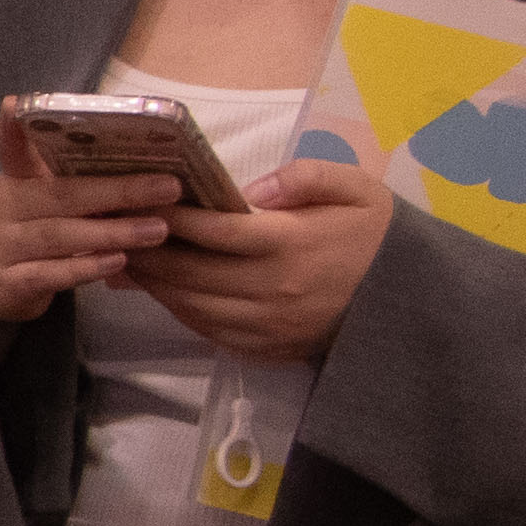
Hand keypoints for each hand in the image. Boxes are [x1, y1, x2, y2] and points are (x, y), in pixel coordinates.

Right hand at [0, 102, 188, 324]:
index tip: (13, 105)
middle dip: (117, 191)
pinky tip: (119, 262)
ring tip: (157, 229)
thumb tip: (151, 165)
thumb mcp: (46, 200)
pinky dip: (85, 267)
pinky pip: (50, 274)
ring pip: (58, 235)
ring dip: (111, 232)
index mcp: (19, 181)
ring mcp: (5, 246)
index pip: (12, 149)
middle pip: (60, 195)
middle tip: (168, 187)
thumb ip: (81, 182)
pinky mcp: (10, 282)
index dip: (12, 129)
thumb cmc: (36, 229)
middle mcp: (8, 208)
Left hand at [117, 156, 392, 363]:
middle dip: (147, 251)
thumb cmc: (377, 236)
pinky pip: (207, 330)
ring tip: (124, 258)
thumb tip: (252, 187)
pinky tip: (162, 289)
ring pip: (190, 305)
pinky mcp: (266, 349)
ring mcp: (267, 325)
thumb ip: (307, 177)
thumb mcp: (358, 190)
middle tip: (114, 231)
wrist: (411, 300)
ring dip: (154, 284)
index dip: (172, 218)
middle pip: (190, 273)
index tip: (141, 201)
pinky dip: (178, 309)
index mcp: (292, 246)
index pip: (215, 231)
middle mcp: (273, 290)